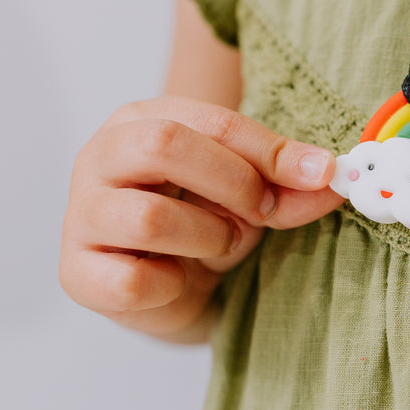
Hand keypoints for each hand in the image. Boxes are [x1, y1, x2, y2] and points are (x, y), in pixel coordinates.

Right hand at [59, 96, 341, 339]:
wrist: (171, 291)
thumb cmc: (205, 225)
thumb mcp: (253, 197)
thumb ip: (288, 186)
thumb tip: (334, 178)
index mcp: (141, 119)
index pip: (211, 121)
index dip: (270, 151)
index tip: (319, 174)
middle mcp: (99, 156)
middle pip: (165, 146)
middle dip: (233, 185)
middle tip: (260, 213)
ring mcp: (80, 214)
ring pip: (151, 218)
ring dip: (207, 238)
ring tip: (216, 245)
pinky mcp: (76, 273)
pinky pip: (133, 281)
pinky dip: (172, 285)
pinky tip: (177, 279)